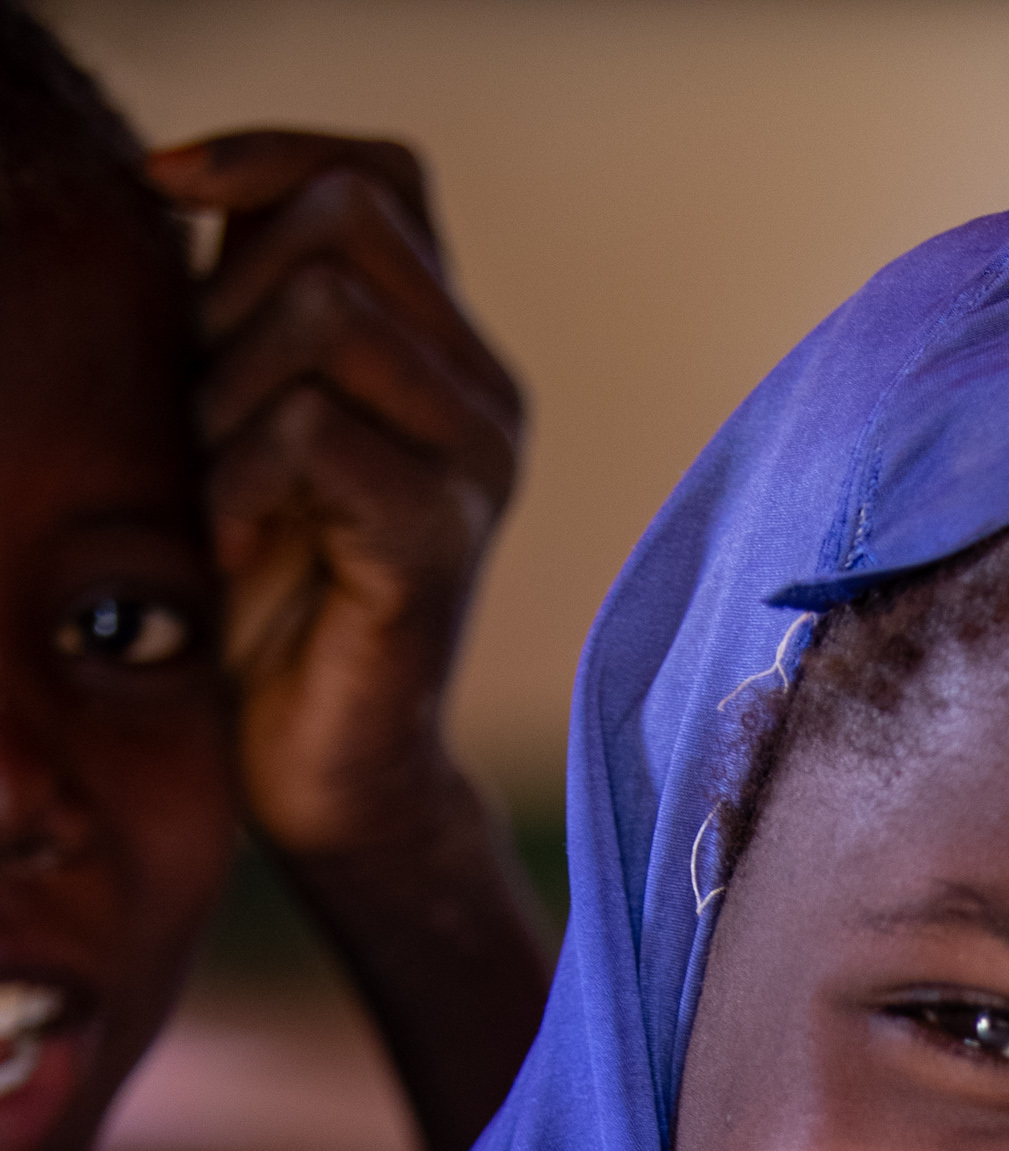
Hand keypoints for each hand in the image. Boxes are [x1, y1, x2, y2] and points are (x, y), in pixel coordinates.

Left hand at [145, 133, 523, 863]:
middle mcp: (484, 398)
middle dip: (229, 298)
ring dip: (228, 391)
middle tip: (206, 417)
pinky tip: (240, 546)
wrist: (323, 774)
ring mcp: (476, 470)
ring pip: (327, 313)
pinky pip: (314, 430)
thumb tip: (190, 181)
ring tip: (224, 487)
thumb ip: (250, 303)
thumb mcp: (245, 411)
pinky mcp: (442, 543)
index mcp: (446, 353)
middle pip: (343, 224)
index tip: (160, 192)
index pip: (375, 175)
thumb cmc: (269, 598)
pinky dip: (241, 480)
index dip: (266, 155)